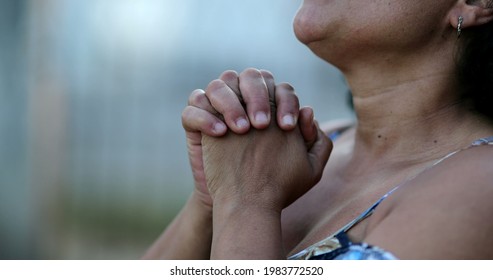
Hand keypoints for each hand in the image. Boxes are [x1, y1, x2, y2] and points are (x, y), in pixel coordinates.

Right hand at [181, 68, 316, 207]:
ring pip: (218, 85)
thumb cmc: (277, 184)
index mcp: (270, 106)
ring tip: (241, 130)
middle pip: (248, 76)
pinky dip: (205, 116)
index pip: (278, 86)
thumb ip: (316, 141)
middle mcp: (243, 102)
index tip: (288, 127)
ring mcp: (218, 111)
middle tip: (262, 124)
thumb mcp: (307, 169)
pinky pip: (193, 109)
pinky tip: (220, 134)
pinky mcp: (195, 125)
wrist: (244, 205)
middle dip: (257, 95)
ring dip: (230, 102)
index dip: (286, 100)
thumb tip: (308, 111)